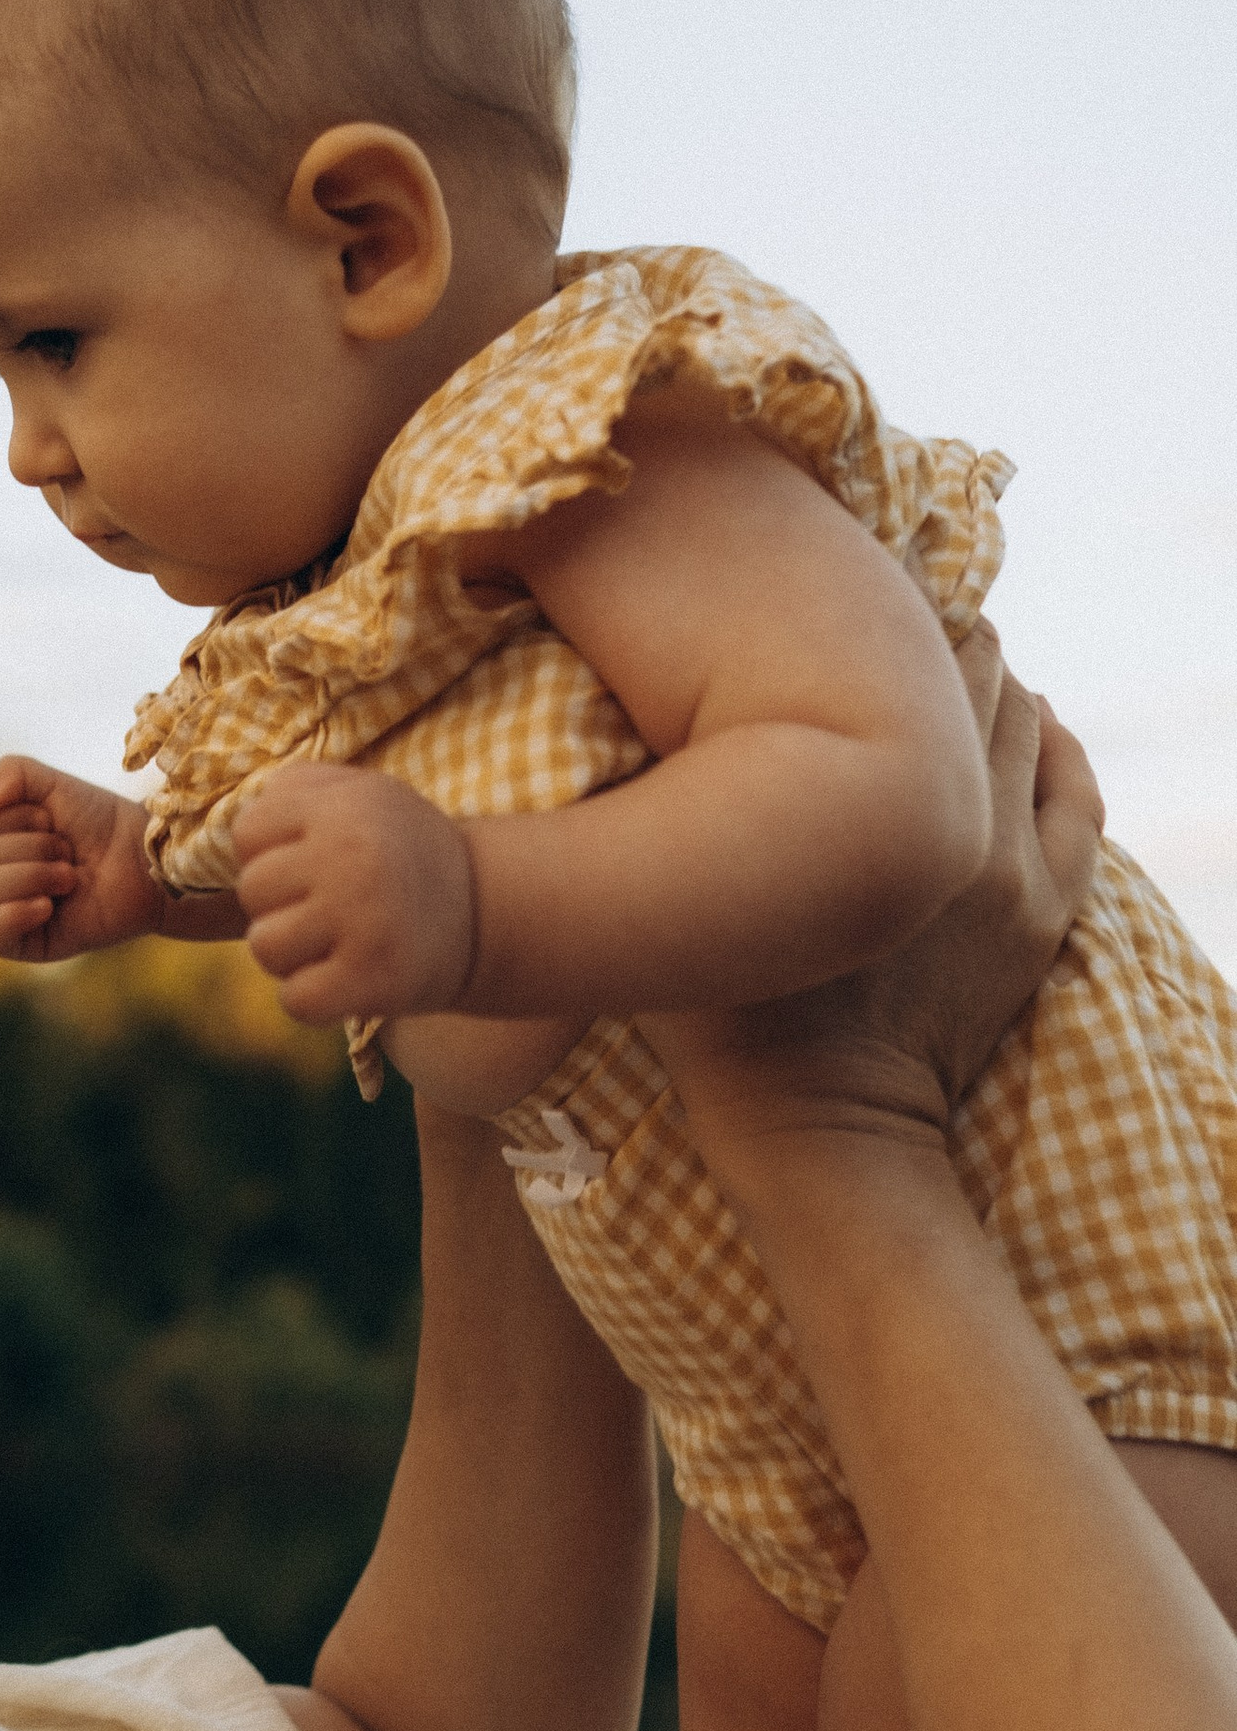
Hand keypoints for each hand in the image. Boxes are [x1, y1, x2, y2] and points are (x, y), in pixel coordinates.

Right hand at [0, 756, 166, 963]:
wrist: (143, 862)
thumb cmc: (101, 823)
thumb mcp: (54, 784)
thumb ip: (12, 771)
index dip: (8, 817)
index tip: (49, 818)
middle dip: (30, 849)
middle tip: (69, 851)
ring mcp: (5, 909)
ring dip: (31, 877)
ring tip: (70, 877)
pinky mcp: (23, 943)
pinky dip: (13, 915)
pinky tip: (47, 907)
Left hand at [232, 760, 477, 1025]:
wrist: (486, 911)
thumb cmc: (402, 850)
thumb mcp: (361, 793)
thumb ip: (295, 789)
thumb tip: (235, 824)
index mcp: (343, 807)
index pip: (248, 833)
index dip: (270, 853)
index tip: (312, 863)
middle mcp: (351, 858)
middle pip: (252, 891)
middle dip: (279, 903)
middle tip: (329, 907)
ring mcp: (363, 920)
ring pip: (265, 946)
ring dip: (291, 954)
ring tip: (335, 942)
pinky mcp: (373, 979)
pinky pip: (295, 1000)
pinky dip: (314, 998)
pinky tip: (346, 978)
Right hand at [643, 626, 1101, 1150]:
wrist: (824, 1131)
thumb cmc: (727, 1019)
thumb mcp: (680, 885)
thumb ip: (678, 795)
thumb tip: (653, 711)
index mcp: (865, 791)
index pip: (896, 649)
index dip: (870, 610)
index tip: (835, 599)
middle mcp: (954, 811)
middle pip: (966, 669)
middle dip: (928, 638)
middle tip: (884, 627)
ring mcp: (1011, 866)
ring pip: (1024, 721)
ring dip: (987, 685)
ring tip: (943, 668)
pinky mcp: (1044, 914)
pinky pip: (1077, 797)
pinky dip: (1054, 746)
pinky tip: (1033, 721)